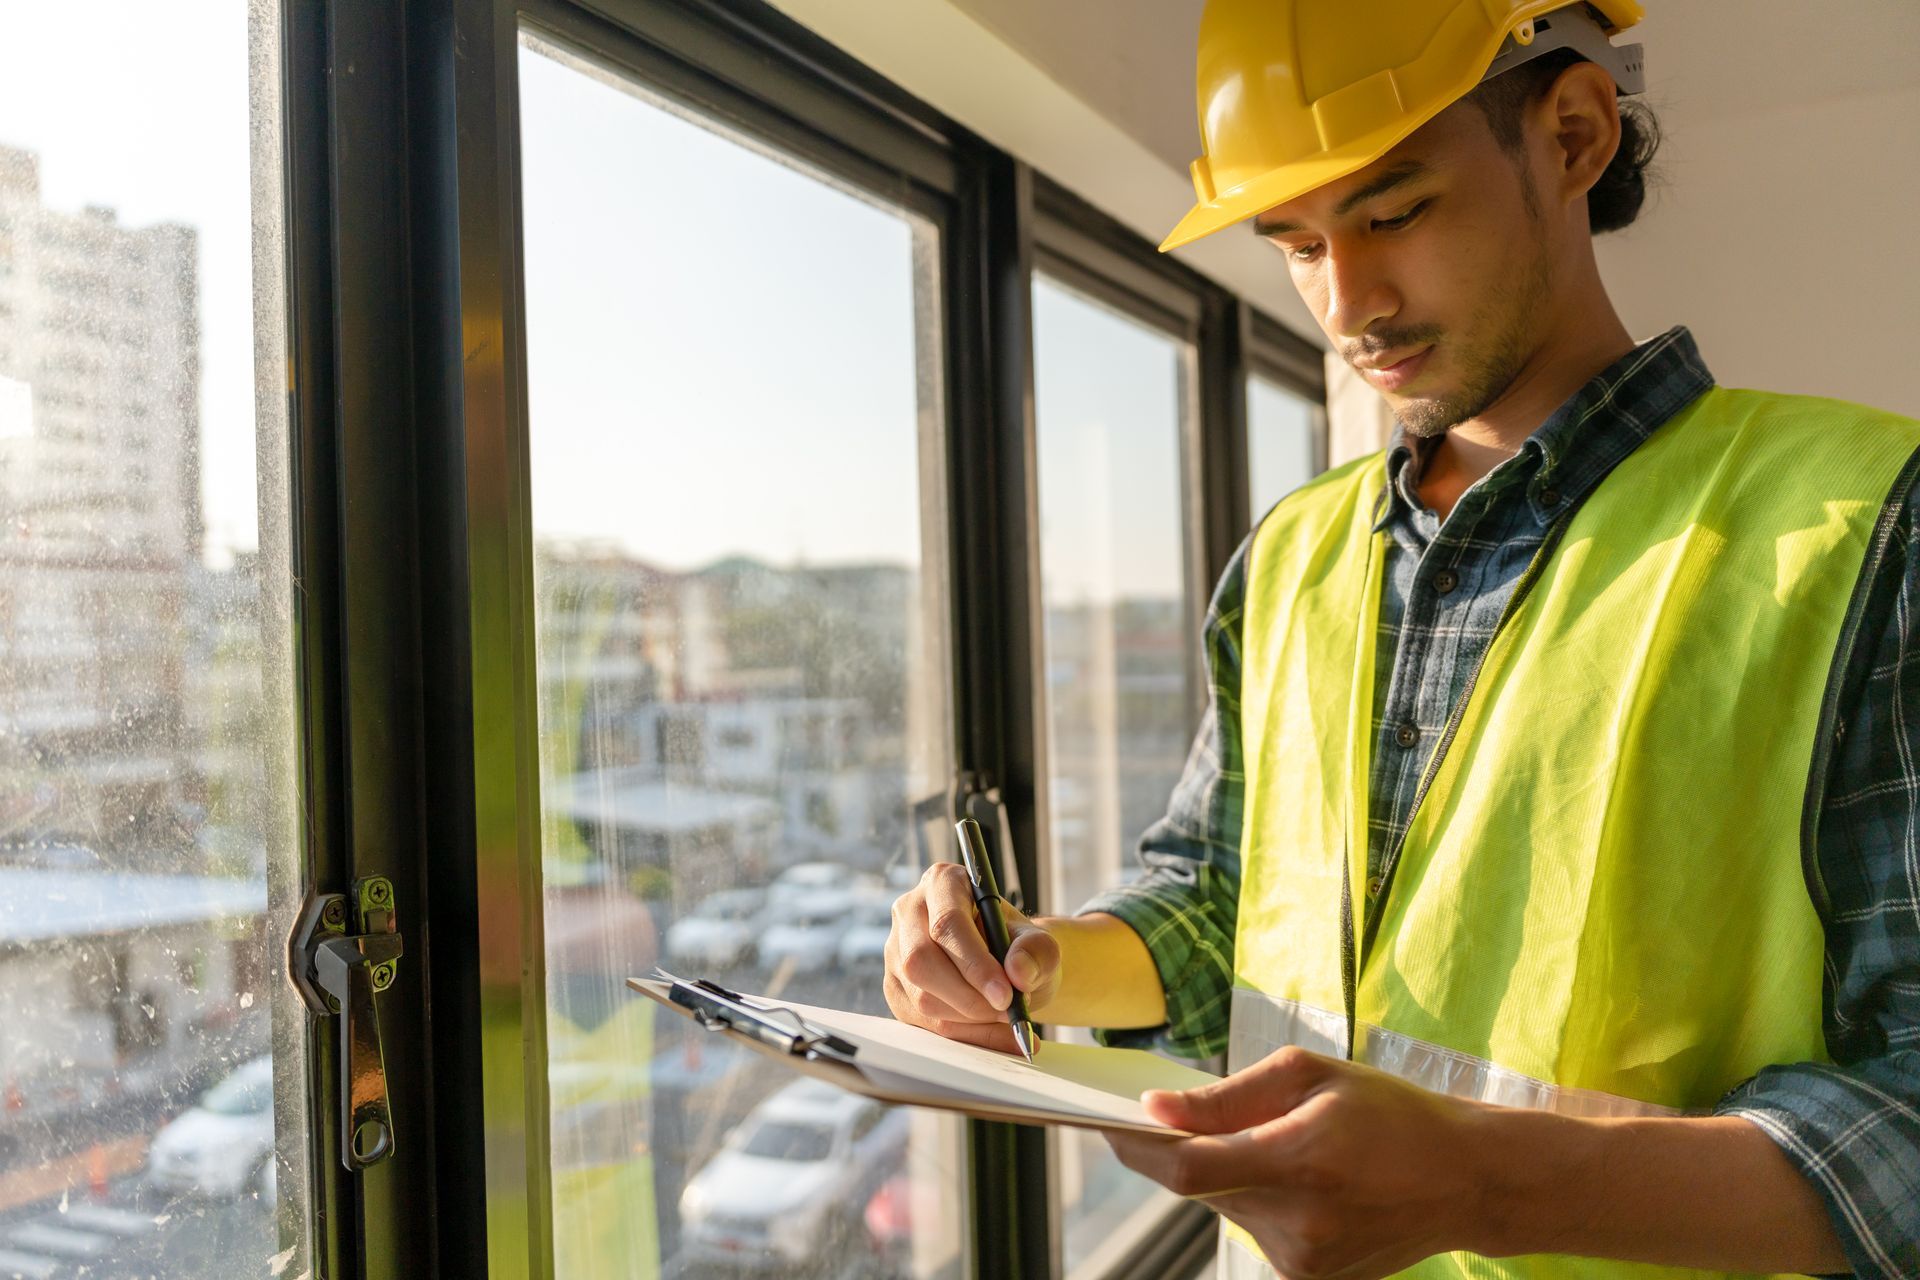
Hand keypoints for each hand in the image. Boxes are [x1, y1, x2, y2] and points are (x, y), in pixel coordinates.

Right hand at [883, 862, 1059, 1052]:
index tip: (1006, 994)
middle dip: (969, 997)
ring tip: (1005, 1018)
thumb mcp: (1039, 942)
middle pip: (921, 961)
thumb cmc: (1018, 947)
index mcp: (943, 883)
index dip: (975, 963)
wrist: (1009, 967)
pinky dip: (963, 1035)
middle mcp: (910, 912)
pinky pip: (923, 1023)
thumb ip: (1037, 951)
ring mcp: (896, 952)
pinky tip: (990, 1030)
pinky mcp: (897, 989)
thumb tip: (1018, 972)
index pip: (947, 924)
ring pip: (921, 997)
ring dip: (969, 1019)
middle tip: (1008, 1012)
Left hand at [1104, 1047, 1489, 1279]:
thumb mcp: (1311, 1076)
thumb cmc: (1389, 1112)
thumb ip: (1228, 1096)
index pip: (1187, 1168)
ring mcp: (1302, 1260)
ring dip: (1225, 1173)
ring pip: (1225, 1207)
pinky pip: (1253, 1228)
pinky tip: (1298, 1177)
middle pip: (1200, 1188)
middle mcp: (1297, 1223)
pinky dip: (1255, 1197)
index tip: (1106, 1119)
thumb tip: (1158, 1109)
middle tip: (1177, 1114)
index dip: (1137, 1147)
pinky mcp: (1308, 1278)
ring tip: (1273, 1142)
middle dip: (1179, 1150)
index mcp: (1300, 1162)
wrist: (1464, 1179)